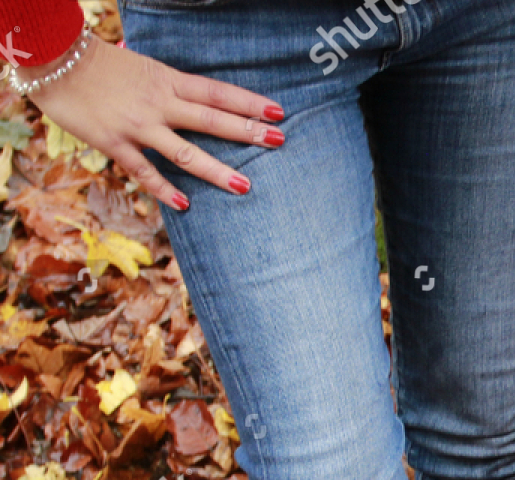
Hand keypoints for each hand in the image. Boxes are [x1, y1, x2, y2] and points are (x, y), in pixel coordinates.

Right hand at [28, 35, 283, 210]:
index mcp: (166, 80)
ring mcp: (137, 125)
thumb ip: (167, 86)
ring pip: (184, 151)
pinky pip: (144, 171)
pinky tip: (185, 204)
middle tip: (280, 141)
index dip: (248, 101)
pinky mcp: (114, 142)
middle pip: (210, 119)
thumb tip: (192, 97)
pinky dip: (164, 188)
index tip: (278, 111)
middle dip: (247, 131)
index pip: (216, 92)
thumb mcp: (141, 67)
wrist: (51, 58)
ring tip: (245, 186)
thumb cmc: (97, 63)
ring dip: (216, 170)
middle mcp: (157, 103)